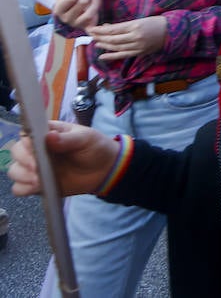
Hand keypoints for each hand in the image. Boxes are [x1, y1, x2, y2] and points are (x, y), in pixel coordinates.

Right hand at [6, 121, 120, 196]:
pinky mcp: (38, 184)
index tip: (35, 149)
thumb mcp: (85, 138)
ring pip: (15, 171)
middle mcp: (37, 150)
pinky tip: (38, 186)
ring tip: (39, 178)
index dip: (27, 141)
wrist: (104, 169)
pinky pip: (20, 188)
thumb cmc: (95, 148)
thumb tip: (49, 137)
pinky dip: (24, 188)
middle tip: (38, 167)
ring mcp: (36, 167)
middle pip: (16, 152)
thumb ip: (67, 139)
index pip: (26, 134)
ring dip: (23, 175)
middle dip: (24, 160)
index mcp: (47, 133)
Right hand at [53, 0, 99, 30]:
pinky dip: (98, 15)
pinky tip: (99, 4)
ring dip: (94, 2)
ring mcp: (76, 24)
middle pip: (82, 3)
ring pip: (89, 13)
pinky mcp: (86, 28)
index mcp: (58, 10)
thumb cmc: (66, 1)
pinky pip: (94, 24)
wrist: (71, 14)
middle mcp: (66, 19)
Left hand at [89, 16, 168, 61]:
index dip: (101, 30)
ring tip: (95, 42)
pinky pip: (123, 55)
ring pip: (116, 47)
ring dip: (104, 45)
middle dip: (100, 37)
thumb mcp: (140, 20)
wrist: (172, 32)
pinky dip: (112, 56)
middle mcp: (135, 37)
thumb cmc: (156, 23)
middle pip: (113, 38)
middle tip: (90, 35)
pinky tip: (102, 56)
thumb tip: (107, 26)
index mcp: (136, 26)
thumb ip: (124, 25)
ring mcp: (137, 46)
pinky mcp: (139, 52)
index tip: (92, 28)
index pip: (114, 29)